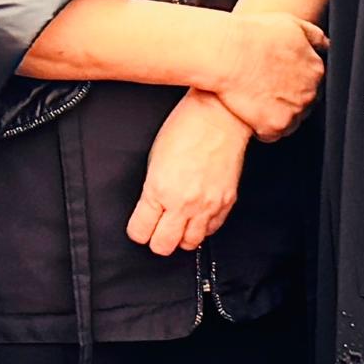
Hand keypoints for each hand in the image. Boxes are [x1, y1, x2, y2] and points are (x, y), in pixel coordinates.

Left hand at [129, 92, 247, 254]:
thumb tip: (150, 210)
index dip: (137, 231)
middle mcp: (183, 202)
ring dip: (181, 237)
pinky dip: (202, 227)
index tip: (140, 226)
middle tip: (158, 228)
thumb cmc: (185, 128)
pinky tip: (197, 215)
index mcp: (159, 189)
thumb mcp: (154, 159)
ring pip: (189, 244)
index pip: (140, 232)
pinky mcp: (226, 203)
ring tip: (179, 224)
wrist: (219, 116)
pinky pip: (211, 230)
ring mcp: (207, 205)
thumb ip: (151, 190)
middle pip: (163, 246)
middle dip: (157, 240)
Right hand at [214, 10, 324, 137]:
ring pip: (290, 120)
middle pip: (304, 103)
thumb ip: (314, 36)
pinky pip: (271, 134)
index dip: (295, 81)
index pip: (313, 83)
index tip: (278, 78)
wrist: (227, 54)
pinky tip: (249, 112)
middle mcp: (310, 93)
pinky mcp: (275, 127)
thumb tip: (326, 46)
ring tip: (255, 100)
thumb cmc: (253, 36)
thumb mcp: (290, 24)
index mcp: (316, 69)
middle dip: (288, 99)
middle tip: (264, 88)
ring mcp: (294, 112)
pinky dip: (261, 127)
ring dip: (276, 114)